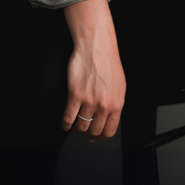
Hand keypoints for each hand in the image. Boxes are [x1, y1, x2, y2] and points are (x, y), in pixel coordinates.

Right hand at [62, 0, 125, 139]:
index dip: (101, 137)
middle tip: (84, 131)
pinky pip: (68, 118)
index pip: (109, 131)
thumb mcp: (119, 86)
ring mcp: (89, 101)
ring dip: (77, 128)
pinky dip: (66, 124)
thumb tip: (109, 118)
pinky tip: (66, 123)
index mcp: (117, 103)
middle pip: (94, 131)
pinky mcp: (75, 95)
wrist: (96, 47)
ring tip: (75, 124)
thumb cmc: (108, 62)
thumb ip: (114, 104)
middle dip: (88, 134)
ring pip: (81, 126)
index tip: (96, 137)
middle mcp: (104, 104)